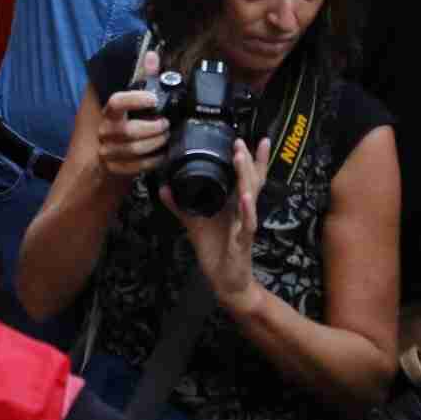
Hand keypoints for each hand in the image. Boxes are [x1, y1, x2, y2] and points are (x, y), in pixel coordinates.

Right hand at [95, 49, 172, 181]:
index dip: (135, 100)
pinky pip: (136, 167)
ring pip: (134, 150)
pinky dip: (153, 160)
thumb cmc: (129, 121)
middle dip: (153, 128)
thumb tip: (152, 54)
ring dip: (155, 143)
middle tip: (166, 124)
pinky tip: (162, 154)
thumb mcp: (136, 99)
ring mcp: (108, 151)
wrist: (114, 152)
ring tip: (166, 137)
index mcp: (109, 112)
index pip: (116, 102)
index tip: (153, 99)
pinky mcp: (115, 168)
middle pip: (129, 131)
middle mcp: (105, 131)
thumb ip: (145, 78)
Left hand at [162, 138, 263, 306]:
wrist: (226, 281)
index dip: (253, 160)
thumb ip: (182, 206)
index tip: (255, 139)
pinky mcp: (243, 241)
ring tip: (241, 158)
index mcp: (235, 206)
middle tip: (242, 141)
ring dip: (246, 176)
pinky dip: (247, 210)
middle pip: (252, 181)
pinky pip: (247, 223)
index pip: (247, 178)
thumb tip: (165, 187)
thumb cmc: (217, 251)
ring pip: (250, 196)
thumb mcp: (195, 224)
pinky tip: (245, 197)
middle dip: (248, 160)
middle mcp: (244, 211)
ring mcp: (246, 225)